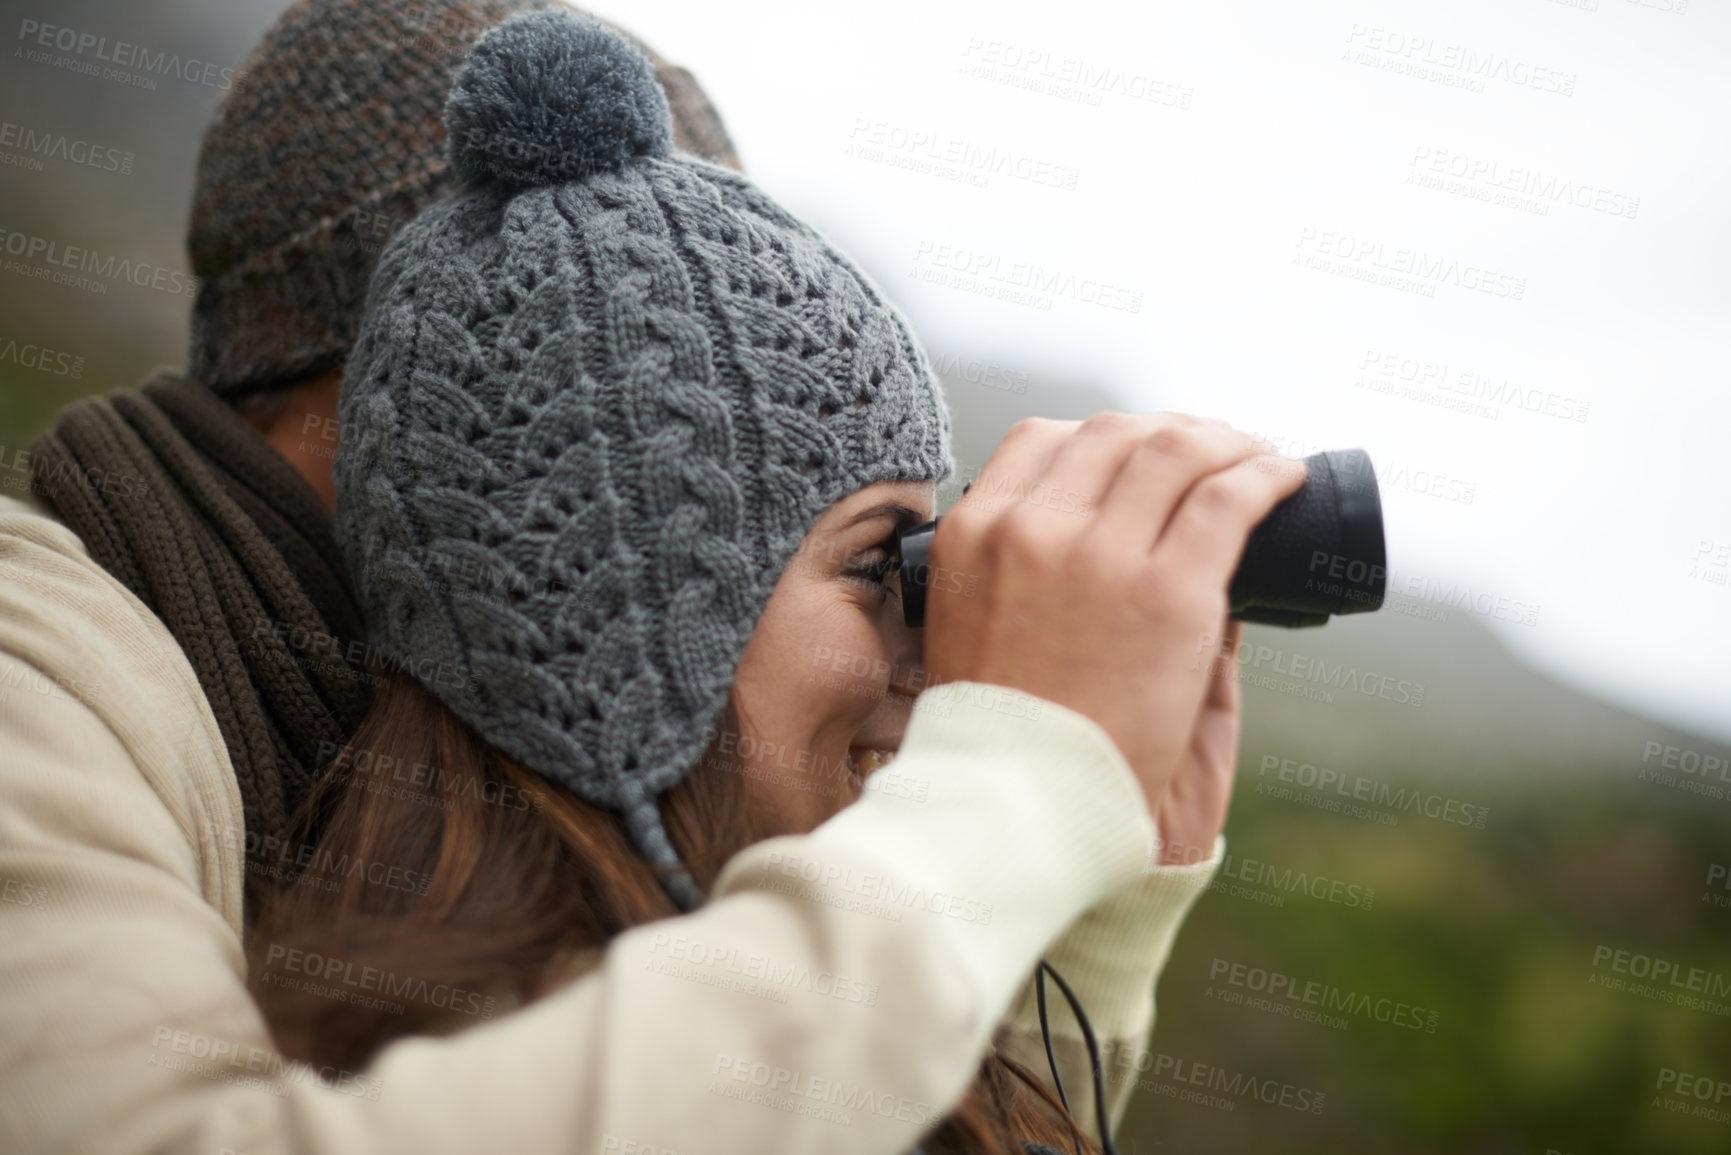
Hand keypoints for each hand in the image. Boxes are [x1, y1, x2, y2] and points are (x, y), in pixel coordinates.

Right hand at [921, 413, 1305, 821]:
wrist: (1024, 809)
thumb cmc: (1006, 738)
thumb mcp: (985, 630)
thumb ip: (1034, 576)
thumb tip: (1120, 534)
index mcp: (973, 536)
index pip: (1040, 439)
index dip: (1101, 437)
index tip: (1138, 453)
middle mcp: (1031, 530)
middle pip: (1113, 434)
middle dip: (1170, 432)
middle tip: (1210, 452)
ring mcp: (1100, 557)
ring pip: (1176, 450)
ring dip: (1226, 442)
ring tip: (1256, 457)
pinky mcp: (1169, 593)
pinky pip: (1228, 499)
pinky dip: (1266, 475)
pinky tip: (1286, 478)